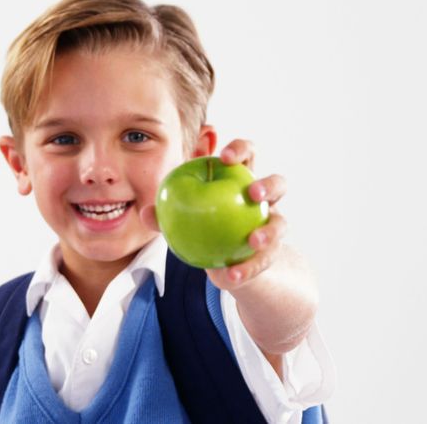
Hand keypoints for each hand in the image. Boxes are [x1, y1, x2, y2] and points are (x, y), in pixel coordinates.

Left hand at [139, 138, 287, 291]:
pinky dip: (247, 269)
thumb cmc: (203, 227)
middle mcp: (263, 202)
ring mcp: (272, 226)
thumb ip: (166, 215)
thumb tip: (144, 212)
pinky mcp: (272, 254)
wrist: (230, 260)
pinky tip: (231, 276)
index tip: (225, 157)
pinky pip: (263, 261)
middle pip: (278, 183)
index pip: (248, 155)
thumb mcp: (184, 219)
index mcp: (241, 181)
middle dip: (268, 185)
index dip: (241, 149)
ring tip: (254, 240)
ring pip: (282, 223)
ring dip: (269, 231)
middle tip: (252, 194)